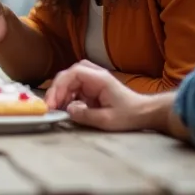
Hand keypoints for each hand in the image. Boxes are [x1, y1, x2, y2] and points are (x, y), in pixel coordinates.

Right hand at [43, 60, 157, 131]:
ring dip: (60, 93)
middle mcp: (94, 75)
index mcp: (99, 79)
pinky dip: (66, 96)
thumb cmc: (129, 115)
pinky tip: (65, 108)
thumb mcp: (107, 120)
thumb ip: (85, 115)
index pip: (73, 74)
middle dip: (56, 90)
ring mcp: (92, 80)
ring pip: (69, 80)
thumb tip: (67, 110)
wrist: (143, 112)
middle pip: (68, 75)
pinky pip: (73, 87)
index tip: (53, 103)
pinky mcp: (91, 86)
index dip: (59, 86)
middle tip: (50, 107)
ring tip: (56, 109)